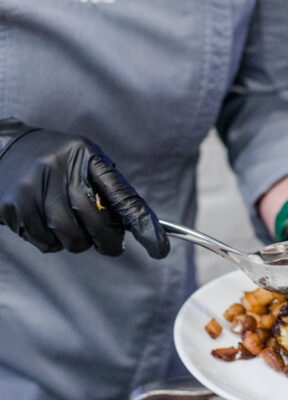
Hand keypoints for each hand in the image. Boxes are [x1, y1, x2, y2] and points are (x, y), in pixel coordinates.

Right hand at [0, 118, 168, 257]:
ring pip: (70, 239)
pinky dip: (51, 242)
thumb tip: (141, 228)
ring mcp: (32, 188)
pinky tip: (44, 221)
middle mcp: (58, 168)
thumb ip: (110, 190)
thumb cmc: (57, 162)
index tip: (160, 249)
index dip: (142, 224)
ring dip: (76, 241)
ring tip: (69, 223)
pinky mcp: (12, 206)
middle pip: (95, 224)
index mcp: (84, 154)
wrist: (2, 150)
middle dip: (108, 242)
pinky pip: (45, 243)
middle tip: (110, 245)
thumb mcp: (84, 162)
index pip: (121, 194)